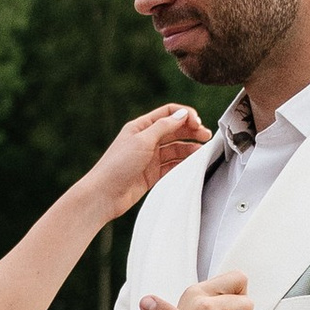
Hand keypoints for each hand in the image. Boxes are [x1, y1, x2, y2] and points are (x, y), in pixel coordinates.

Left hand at [85, 102, 210, 218]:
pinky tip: (193, 163)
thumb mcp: (142, 141)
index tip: (197, 122)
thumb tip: (183, 114)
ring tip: (202, 151)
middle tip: (206, 136)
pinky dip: (183, 163)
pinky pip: (172, 165)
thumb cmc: (118, 165)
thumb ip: (164, 127)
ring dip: (189, 148)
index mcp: (141, 127)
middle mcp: (146, 140)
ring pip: (175, 149)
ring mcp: (149, 158)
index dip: (185, 115)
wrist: (103, 195)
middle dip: (191, 131)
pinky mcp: (152, 174)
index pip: (168, 113)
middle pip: (174, 130)